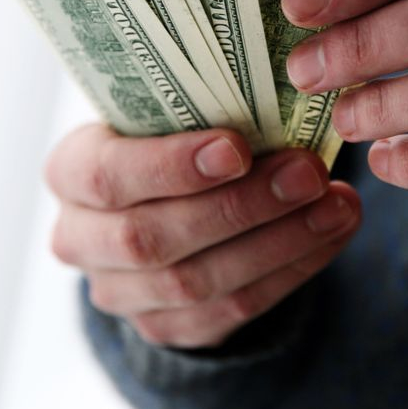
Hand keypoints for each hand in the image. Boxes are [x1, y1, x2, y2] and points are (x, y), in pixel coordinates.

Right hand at [45, 124, 359, 347]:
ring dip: (280, 242)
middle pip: (154, 237)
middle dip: (241, 207)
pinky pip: (233, 309)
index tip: (238, 148)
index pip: (107, 177)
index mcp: (70, 172)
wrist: (161, 205)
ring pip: (198, 283)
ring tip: (337, 205)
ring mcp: (121, 294)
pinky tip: (331, 235)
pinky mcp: (167, 328)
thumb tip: (281, 80)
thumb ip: (200, 104)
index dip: (172, 167)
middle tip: (309, 173)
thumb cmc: (171, 137)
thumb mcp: (165, 112)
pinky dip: (292, 270)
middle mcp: (81, 240)